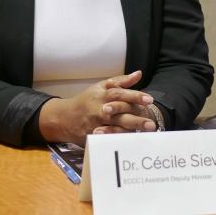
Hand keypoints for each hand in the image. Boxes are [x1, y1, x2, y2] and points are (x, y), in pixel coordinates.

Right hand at [38, 71, 153, 144]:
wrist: (64, 117)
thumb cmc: (87, 100)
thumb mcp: (102, 87)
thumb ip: (121, 81)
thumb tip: (139, 74)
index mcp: (103, 94)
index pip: (120, 93)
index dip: (135, 96)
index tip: (150, 100)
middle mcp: (99, 108)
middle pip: (119, 111)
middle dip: (135, 117)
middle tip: (152, 122)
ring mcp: (96, 123)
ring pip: (114, 126)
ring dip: (130, 129)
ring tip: (146, 132)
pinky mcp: (93, 135)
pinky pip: (107, 138)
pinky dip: (118, 139)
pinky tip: (130, 141)